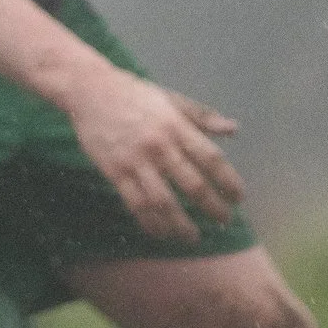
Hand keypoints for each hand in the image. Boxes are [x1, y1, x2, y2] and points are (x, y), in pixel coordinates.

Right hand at [64, 67, 242, 241]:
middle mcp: (159, 145)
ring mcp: (136, 161)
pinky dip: (150, 222)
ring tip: (193, 237)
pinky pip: (135, 204)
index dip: (229, 181)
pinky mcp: (115, 172)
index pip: (211, 159)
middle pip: (192, 185)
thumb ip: (202, 116)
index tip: (238, 197)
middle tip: (224, 220)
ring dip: (181, 224)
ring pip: (164, 202)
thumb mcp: (171, 98)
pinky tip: (161, 232)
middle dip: (212, 207)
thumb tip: (233, 129)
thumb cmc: (133, 94)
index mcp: (176, 126)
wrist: (89, 90)